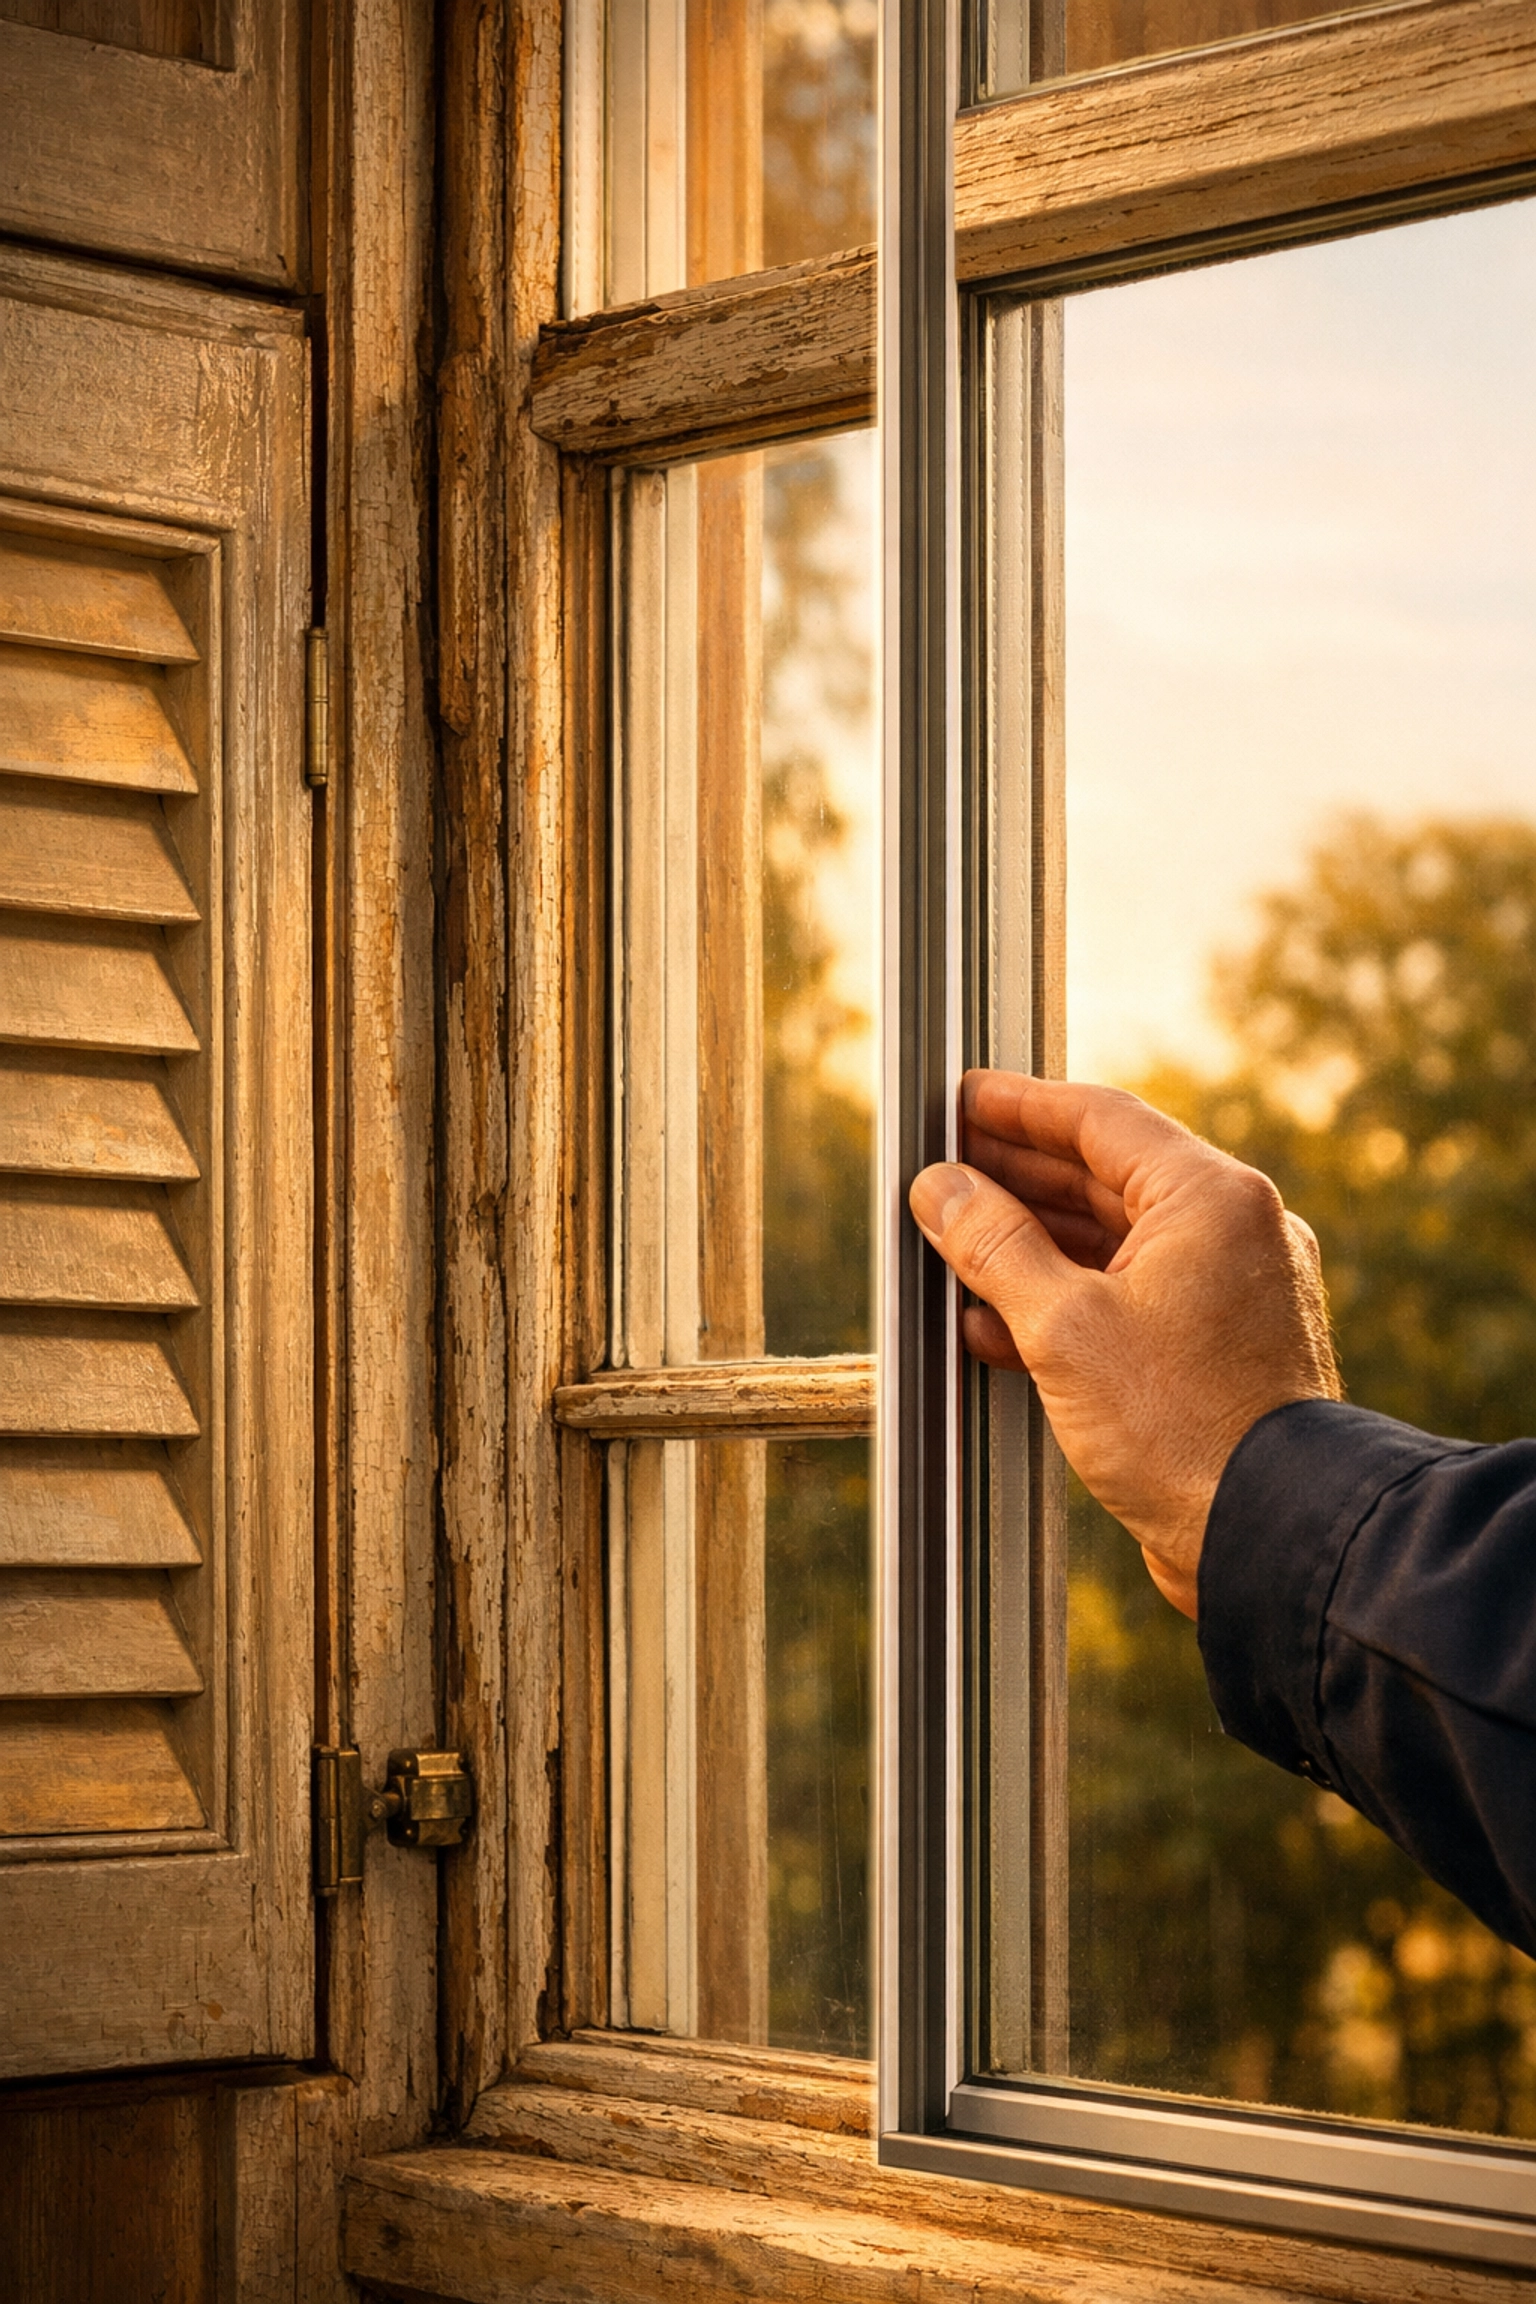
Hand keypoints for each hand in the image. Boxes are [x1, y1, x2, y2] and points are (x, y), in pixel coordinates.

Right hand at [908, 1073, 1339, 1617]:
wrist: (1269, 1537)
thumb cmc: (1183, 1428)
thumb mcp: (1063, 1327)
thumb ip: (994, 1246)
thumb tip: (941, 1189)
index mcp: (1212, 1199)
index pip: (1100, 1120)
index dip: (1018, 1107)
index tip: (960, 1100)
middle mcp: (1232, 1232)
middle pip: (1103, 1179)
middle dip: (1014, 1178)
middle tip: (942, 1171)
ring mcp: (1230, 1293)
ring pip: (1111, 1245)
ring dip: (1029, 1248)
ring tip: (951, 1247)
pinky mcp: (1217, 1352)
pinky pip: (1128, 1302)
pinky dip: (1062, 1305)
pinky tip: (992, 1325)